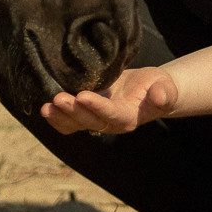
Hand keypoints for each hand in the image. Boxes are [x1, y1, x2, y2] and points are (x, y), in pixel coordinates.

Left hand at [41, 66, 178, 135]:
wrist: (147, 90)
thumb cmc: (157, 86)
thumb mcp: (165, 86)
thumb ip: (164, 94)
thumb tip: (160, 96)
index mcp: (128, 118)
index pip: (111, 115)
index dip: (97, 107)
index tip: (83, 96)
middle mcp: (110, 123)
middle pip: (89, 121)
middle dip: (73, 111)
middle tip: (58, 98)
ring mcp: (96, 121)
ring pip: (75, 124)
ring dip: (60, 116)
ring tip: (46, 107)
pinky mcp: (86, 114)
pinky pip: (68, 122)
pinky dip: (56, 117)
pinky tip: (45, 108)